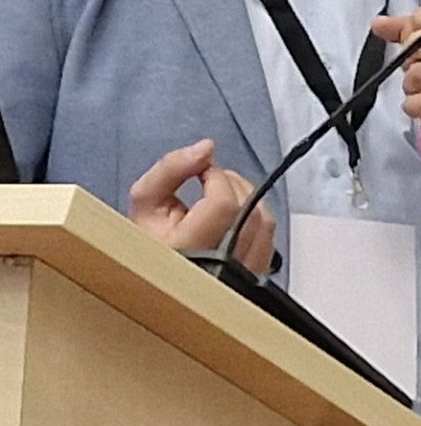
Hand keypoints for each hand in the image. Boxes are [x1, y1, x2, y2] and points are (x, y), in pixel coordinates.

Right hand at [127, 139, 275, 271]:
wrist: (155, 276)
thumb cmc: (149, 239)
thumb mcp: (146, 199)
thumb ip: (171, 168)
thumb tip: (206, 148)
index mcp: (185, 249)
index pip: (223, 203)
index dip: (216, 178)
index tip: (202, 173)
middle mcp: (218, 268)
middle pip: (248, 211)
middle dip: (233, 185)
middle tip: (213, 181)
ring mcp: (240, 274)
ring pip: (265, 224)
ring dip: (248, 199)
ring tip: (224, 195)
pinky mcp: (255, 276)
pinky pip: (270, 240)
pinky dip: (257, 220)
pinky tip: (235, 218)